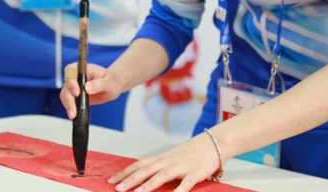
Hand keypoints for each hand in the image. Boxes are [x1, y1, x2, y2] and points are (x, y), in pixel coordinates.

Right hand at [60, 63, 124, 118]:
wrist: (112, 87)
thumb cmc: (111, 81)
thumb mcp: (109, 82)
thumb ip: (99, 84)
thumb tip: (88, 88)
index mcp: (83, 68)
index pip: (71, 71)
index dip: (71, 81)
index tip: (77, 92)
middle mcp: (76, 76)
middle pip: (66, 85)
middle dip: (68, 98)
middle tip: (73, 109)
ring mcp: (74, 85)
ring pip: (65, 94)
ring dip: (68, 105)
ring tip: (73, 115)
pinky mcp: (74, 95)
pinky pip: (68, 101)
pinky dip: (70, 108)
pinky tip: (73, 114)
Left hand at [108, 132, 225, 191]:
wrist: (215, 141)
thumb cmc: (195, 151)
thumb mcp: (174, 157)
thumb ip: (161, 166)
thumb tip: (146, 176)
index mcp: (163, 158)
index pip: (140, 164)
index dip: (125, 172)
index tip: (112, 180)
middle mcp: (169, 161)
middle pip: (146, 170)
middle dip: (130, 180)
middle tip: (116, 188)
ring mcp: (182, 167)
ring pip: (161, 176)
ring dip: (148, 185)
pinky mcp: (196, 173)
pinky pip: (186, 183)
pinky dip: (179, 191)